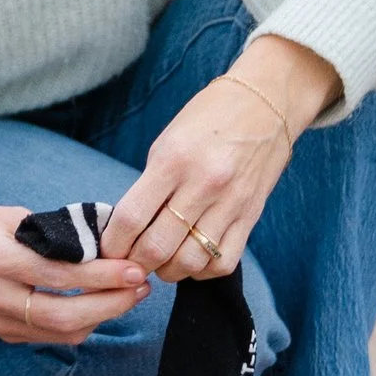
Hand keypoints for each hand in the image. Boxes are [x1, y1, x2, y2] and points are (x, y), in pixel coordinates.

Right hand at [0, 188, 150, 348]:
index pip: (61, 275)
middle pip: (64, 316)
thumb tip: (108, 244)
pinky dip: (78, 323)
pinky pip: (48, 335)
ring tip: (127, 295)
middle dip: (111, 305)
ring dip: (101, 317)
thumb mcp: (13, 216)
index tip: (135, 269)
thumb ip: (55, 233)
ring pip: (60, 333)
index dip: (103, 276)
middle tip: (141, 288)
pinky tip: (98, 305)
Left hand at [103, 35, 335, 284]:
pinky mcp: (251, 216)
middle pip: (157, 247)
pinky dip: (201, 270)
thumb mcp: (167, 142)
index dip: (112, 244)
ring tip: (160, 262)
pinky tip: (192, 258)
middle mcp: (203, 184)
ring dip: (167, 271)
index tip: (108, 249)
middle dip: (136, 263)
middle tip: (130, 261)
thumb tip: (127, 229)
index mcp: (173, 160)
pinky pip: (222, 262)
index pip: (131, 218)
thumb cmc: (208, 118)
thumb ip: (148, 185)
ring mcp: (230, 203)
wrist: (266, 103)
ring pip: (189, 262)